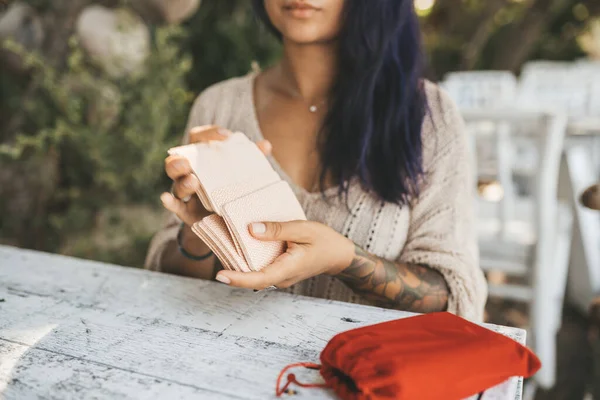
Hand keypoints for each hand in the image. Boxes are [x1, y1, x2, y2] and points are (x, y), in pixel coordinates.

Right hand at [160, 125, 271, 225]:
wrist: (231, 222)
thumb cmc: (235, 190)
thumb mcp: (244, 175)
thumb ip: (252, 159)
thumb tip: (265, 145)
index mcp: (204, 159)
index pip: (199, 139)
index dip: (209, 134)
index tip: (226, 137)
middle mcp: (191, 173)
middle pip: (178, 161)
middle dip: (180, 160)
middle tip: (188, 162)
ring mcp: (187, 193)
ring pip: (177, 183)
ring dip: (182, 181)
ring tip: (194, 182)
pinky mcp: (185, 212)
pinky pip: (174, 205)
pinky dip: (168, 202)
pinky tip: (166, 198)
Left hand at [215, 220, 354, 289]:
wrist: (339, 255)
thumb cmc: (324, 241)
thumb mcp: (303, 229)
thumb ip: (277, 230)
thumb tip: (250, 229)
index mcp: (287, 269)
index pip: (258, 279)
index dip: (237, 279)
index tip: (219, 275)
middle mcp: (280, 278)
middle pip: (251, 278)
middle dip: (231, 268)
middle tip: (212, 245)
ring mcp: (279, 277)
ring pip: (254, 273)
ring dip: (238, 263)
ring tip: (220, 243)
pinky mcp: (278, 272)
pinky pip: (260, 268)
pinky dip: (248, 258)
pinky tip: (239, 244)